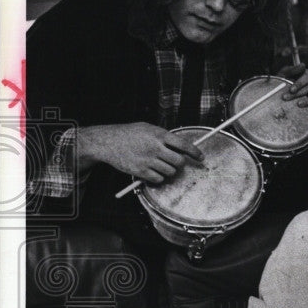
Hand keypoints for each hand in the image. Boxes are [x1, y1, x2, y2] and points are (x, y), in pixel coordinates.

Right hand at [77, 122, 203, 182]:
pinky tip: (153, 171)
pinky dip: (159, 177)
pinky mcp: (140, 171)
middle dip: (180, 163)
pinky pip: (159, 179)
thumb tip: (180, 146)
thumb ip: (163, 136)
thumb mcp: (147, 128)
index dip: (195, 152)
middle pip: (179, 162)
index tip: (200, 157)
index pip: (184, 145)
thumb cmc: (128, 134)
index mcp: (159, 135)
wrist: (107, 142)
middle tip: (175, 162)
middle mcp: (155, 148)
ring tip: (160, 165)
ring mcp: (148, 160)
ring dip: (169, 170)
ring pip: (170, 172)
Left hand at [276, 63, 307, 111]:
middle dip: (298, 93)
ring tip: (299, 104)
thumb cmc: (283, 81)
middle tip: (286, 98)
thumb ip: (292, 69)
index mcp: (307, 74)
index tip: (291, 90)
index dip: (300, 83)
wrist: (280, 94)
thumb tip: (302, 66)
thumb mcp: (284, 74)